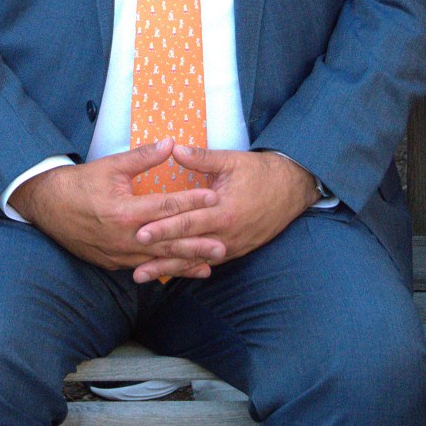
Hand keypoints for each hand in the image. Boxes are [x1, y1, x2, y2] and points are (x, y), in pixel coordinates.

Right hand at [8, 139, 222, 276]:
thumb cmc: (79, 183)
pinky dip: (164, 269)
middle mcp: (123, 237)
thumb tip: (171, 143)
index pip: (166, 207)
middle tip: (223, 244)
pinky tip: (181, 271)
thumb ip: (143, 157)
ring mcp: (117, 254)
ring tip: (210, 265)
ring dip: (184, 263)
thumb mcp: (111, 166)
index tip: (214, 199)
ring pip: (158, 260)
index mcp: (124, 211)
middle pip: (167, 242)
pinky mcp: (113, 263)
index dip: (191, 202)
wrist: (47, 206)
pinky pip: (143, 267)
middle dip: (196, 244)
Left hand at [132, 147, 317, 282]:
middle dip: (160, 256)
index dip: (163, 227)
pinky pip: (207, 262)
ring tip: (142, 276)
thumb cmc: (260, 172)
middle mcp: (227, 234)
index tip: (140, 232)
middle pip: (187, 247)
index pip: (188, 222)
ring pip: (195, 260)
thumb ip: (201, 157)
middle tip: (134, 266)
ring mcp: (232, 246)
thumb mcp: (231, 160)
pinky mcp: (236, 251)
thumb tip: (174, 148)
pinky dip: (187, 268)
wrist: (291, 188)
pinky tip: (169, 274)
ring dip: (168, 269)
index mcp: (224, 210)